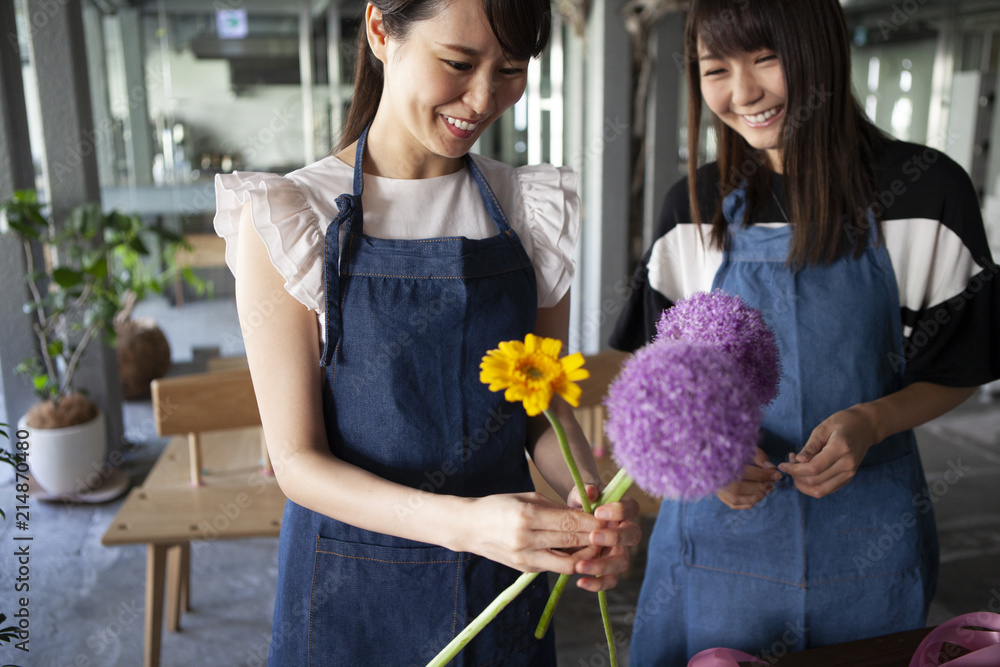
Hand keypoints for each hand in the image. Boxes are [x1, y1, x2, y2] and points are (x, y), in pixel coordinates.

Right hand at [461, 492, 612, 574]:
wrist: (469, 527)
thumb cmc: (500, 506)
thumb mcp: (527, 497)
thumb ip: (556, 508)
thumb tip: (585, 513)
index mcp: (526, 516)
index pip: (568, 522)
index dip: (591, 522)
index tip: (609, 518)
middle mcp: (525, 540)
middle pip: (570, 542)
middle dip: (594, 537)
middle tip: (611, 532)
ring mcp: (524, 558)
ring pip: (567, 563)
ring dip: (585, 555)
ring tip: (596, 544)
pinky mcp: (524, 569)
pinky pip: (554, 567)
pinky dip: (569, 560)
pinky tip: (579, 551)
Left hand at [566, 484, 641, 591]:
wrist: (571, 523)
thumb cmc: (580, 507)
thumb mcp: (579, 496)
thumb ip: (584, 492)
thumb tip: (590, 492)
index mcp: (623, 511)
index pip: (632, 508)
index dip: (619, 510)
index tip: (598, 512)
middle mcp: (625, 532)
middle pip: (633, 535)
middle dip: (614, 537)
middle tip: (592, 537)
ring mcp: (619, 552)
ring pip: (622, 562)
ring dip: (602, 565)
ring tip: (579, 565)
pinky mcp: (610, 570)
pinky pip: (610, 580)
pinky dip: (597, 583)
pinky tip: (579, 581)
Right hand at [715, 447, 780, 509]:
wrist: (714, 450)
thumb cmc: (733, 448)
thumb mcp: (746, 446)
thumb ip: (759, 457)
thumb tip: (772, 468)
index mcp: (721, 462)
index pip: (746, 473)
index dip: (764, 475)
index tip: (776, 474)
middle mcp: (715, 477)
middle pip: (739, 488)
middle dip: (760, 486)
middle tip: (772, 482)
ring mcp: (715, 487)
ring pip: (735, 499)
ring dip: (755, 497)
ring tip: (767, 489)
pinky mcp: (718, 494)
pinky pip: (733, 503)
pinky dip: (747, 503)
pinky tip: (758, 496)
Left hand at [778, 405, 877, 497]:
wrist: (866, 427)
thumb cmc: (842, 423)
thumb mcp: (823, 428)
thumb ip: (810, 446)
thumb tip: (798, 461)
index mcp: (840, 448)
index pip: (813, 468)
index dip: (794, 470)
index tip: (782, 464)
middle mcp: (847, 464)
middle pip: (815, 481)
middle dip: (796, 475)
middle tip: (789, 462)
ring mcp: (850, 473)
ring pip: (820, 490)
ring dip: (803, 483)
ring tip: (796, 468)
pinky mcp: (849, 478)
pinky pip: (827, 490)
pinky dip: (812, 485)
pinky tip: (806, 472)